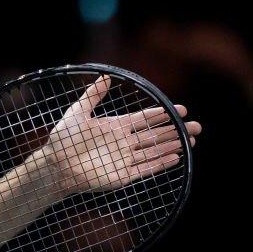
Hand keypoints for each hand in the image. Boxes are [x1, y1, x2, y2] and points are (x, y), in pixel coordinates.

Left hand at [41, 75, 200, 196]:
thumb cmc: (63, 138)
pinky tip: (176, 157)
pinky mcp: (123, 175)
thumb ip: (93, 96)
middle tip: (196, 126)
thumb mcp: (78, 112)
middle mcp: (123, 142)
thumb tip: (105, 76)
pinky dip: (161, 163)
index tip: (181, 110)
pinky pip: (146, 169)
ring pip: (154, 151)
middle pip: (155, 134)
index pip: (144, 119)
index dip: (162, 114)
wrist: (56, 165)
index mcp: (115, 126)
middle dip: (175, 130)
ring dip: (172, 146)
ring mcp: (124, 159)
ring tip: (190, 141)